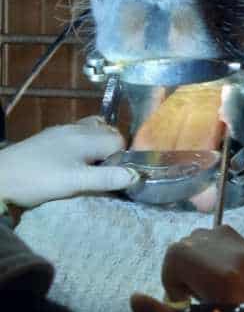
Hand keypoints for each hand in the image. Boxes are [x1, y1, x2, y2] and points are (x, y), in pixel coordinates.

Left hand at [0, 115, 137, 207]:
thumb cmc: (38, 180)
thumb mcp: (75, 183)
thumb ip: (106, 178)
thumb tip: (136, 175)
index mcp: (86, 138)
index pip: (120, 140)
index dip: (123, 157)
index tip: (116, 174)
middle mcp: (77, 129)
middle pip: (109, 132)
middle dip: (114, 149)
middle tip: (106, 172)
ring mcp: (63, 130)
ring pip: (94, 130)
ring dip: (99, 145)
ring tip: (94, 166)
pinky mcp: (51, 137)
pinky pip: (79, 133)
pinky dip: (84, 144)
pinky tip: (75, 160)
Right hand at [130, 225, 243, 311]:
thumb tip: (135, 297)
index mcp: (225, 277)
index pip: (178, 253)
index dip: (171, 279)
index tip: (185, 304)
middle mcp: (239, 256)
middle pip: (189, 242)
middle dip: (182, 269)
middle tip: (195, 298)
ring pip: (205, 235)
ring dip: (196, 258)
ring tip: (206, 287)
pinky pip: (223, 236)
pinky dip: (212, 252)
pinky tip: (219, 278)